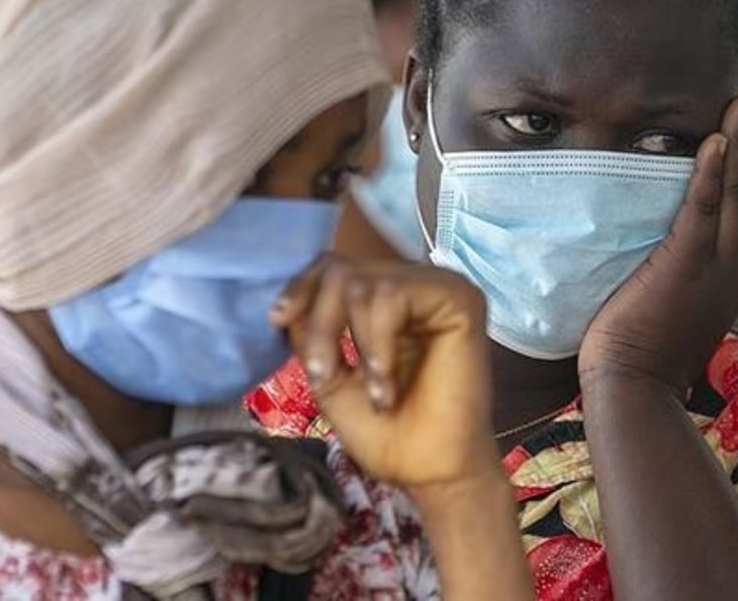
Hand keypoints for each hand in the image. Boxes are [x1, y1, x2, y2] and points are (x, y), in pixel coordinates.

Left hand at [271, 257, 499, 491]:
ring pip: (361, 281)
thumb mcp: (331, 378)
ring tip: (374, 392)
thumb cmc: (388, 433)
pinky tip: (388, 385)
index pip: (334, 266)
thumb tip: (287, 305)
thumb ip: (311, 334)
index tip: (278, 320)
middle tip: (324, 374)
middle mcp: (416, 284)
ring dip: (352, 343)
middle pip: (340, 268)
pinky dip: (378, 345)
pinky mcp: (459, 298)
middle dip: (319, 323)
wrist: (430, 472)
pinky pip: (392, 296)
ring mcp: (439, 287)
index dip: (300, 287)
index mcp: (389, 298)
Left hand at [577, 95, 737, 392]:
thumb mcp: (663, 315)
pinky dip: (712, 173)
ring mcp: (713, 269)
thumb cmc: (635, 363)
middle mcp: (730, 272)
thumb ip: (666, 286)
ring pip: (735, 196)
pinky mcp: (686, 267)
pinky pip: (703, 210)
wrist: (633, 394)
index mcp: (725, 282)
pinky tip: (716, 140)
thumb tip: (646, 266)